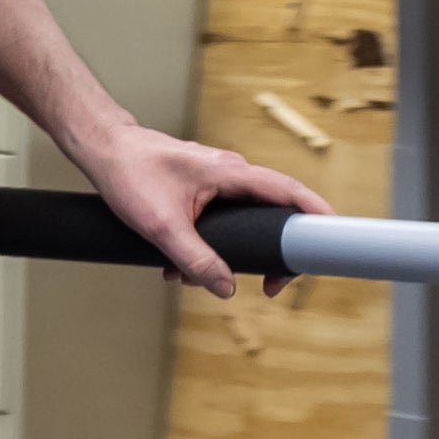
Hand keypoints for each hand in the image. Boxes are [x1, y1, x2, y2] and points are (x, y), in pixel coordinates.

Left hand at [69, 123, 324, 290]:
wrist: (102, 149)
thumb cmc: (129, 174)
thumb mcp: (162, 226)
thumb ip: (196, 260)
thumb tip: (226, 289)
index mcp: (230, 173)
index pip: (287, 191)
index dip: (315, 212)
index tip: (336, 234)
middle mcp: (231, 173)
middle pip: (271, 213)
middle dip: (270, 252)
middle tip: (269, 285)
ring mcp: (218, 181)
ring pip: (242, 222)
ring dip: (227, 254)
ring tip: (193, 278)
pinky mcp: (202, 190)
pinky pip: (221, 221)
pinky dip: (207, 245)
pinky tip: (178, 266)